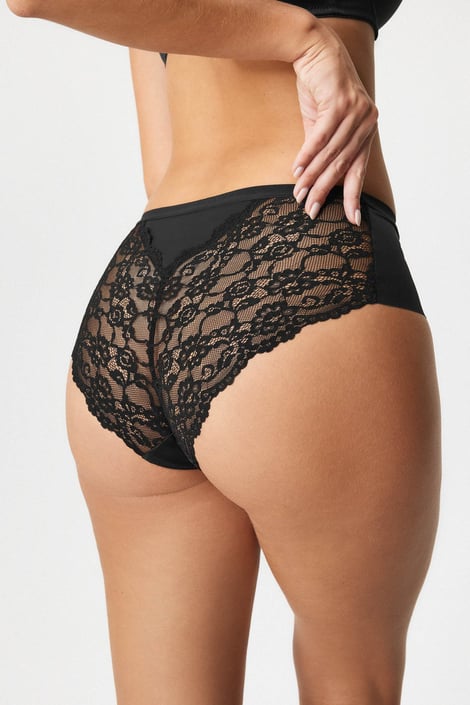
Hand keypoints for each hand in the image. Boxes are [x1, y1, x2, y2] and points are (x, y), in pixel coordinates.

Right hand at [290, 26, 377, 224]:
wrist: (316, 51)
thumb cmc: (321, 88)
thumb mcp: (322, 123)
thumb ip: (323, 149)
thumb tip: (314, 178)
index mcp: (367, 130)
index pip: (359, 168)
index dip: (354, 195)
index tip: (351, 220)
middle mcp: (367, 121)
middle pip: (343, 165)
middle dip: (325, 190)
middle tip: (312, 211)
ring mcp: (355, 111)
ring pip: (331, 153)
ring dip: (312, 176)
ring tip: (300, 193)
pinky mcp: (339, 102)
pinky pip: (320, 136)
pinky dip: (308, 154)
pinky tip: (297, 170)